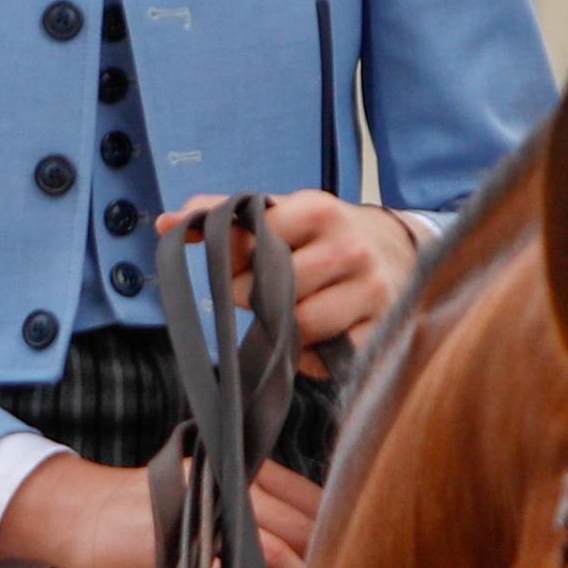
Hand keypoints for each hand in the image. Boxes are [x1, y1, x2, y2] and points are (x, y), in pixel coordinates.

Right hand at [0, 453, 322, 567]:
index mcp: (241, 468)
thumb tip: (307, 544)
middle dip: (332, 563)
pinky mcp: (183, 553)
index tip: (365, 557)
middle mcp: (230, 484)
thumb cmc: (146, 511)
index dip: (339, 529)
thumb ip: (253, 508)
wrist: (82, 515)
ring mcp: (207, 517)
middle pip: (301, 525)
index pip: (308, 496)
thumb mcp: (204, 492)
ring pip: (276, 552)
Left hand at [177, 191, 422, 345]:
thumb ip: (228, 217)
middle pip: (274, 292)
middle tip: (265, 294)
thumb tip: (166, 223)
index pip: (254, 246)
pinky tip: (318, 336)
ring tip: (290, 315)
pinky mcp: (383, 331)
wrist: (402, 252)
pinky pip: (329, 357)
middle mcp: (351, 248)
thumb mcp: (285, 214)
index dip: (236, 265)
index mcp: (320, 210)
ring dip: (284, 329)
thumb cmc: (326, 236)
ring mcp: (372, 291)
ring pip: (301, 327)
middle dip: (257, 299)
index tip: (241, 267)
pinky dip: (312, 355)